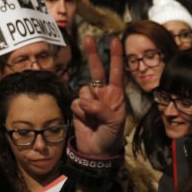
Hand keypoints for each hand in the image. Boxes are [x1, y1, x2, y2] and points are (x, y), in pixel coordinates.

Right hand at [71, 36, 126, 157]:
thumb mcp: (114, 122)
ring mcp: (90, 100)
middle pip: (96, 70)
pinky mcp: (77, 108)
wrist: (97, 152)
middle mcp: (103, 94)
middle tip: (89, 39)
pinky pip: (75, 102)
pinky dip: (80, 112)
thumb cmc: (111, 136)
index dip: (116, 56)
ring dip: (88, 104)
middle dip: (93, 54)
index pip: (116, 71)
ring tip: (94, 119)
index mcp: (116, 94)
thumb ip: (101, 109)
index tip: (115, 40)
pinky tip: (86, 122)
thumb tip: (84, 100)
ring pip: (84, 90)